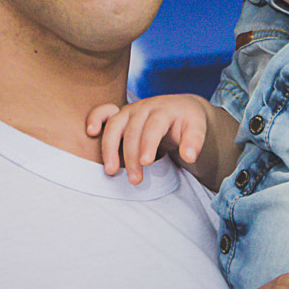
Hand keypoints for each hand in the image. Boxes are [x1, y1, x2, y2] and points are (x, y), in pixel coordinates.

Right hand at [86, 95, 209, 183]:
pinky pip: (104, 112)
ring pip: (115, 125)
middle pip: (133, 130)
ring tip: (111, 171)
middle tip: (135, 180)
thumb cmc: (188, 122)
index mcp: (164, 109)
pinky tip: (91, 132)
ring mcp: (130, 110)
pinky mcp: (121, 115)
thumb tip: (189, 156)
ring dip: (110, 148)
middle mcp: (145, 108)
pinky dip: (95, 118)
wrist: (181, 110)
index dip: (148, 143)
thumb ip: (194, 141)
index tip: (145, 163)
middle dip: (131, 156)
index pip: (154, 126)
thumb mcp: (197, 129)